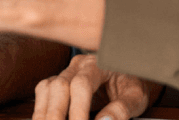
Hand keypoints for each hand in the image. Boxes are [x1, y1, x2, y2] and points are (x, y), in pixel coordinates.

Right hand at [33, 54, 161, 119]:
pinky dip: (42, 111)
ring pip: (46, 88)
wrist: (126, 76)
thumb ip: (122, 109)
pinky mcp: (58, 82)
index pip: (81, 85)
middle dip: (55, 114)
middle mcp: (78, 65)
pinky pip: (43, 94)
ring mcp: (66, 72)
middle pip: (58, 86)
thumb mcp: (136, 97)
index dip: (77, 110)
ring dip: (45, 113)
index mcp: (98, 64)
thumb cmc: (131, 85)